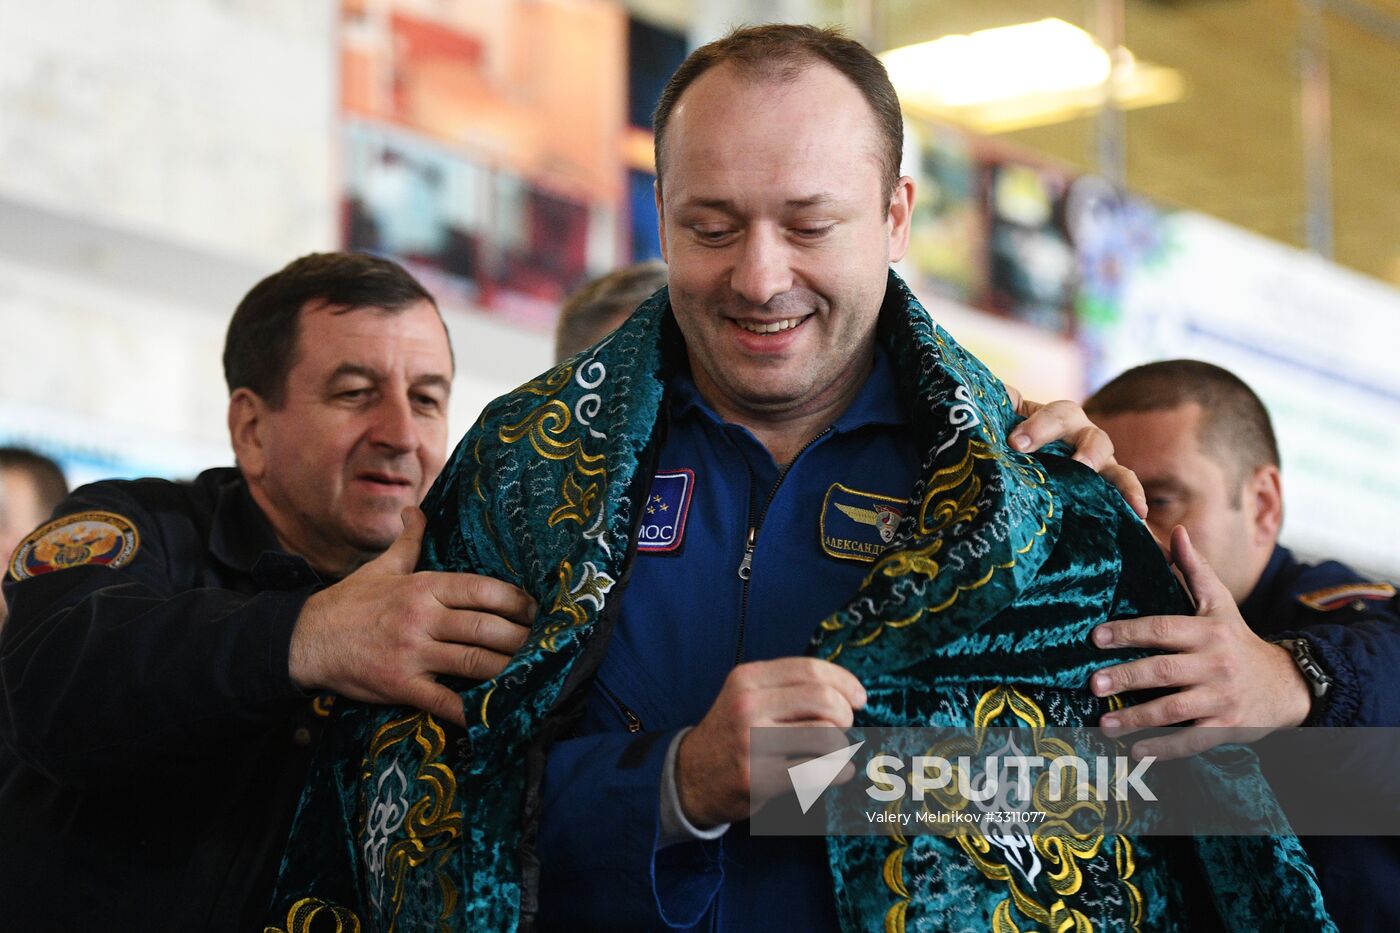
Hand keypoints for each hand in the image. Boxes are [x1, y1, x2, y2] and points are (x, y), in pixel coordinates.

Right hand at [288, 507, 534, 726]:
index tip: (537, 610)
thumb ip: (409, 540)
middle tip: (544, 644)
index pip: (483, 590)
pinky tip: (494, 713)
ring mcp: (412, 653)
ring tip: (531, 672)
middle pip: (486, 627)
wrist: (306, 640)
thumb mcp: (382, 567)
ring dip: (508, 669)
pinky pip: (444, 701)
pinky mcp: (401, 686)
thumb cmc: (350, 602)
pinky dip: (472, 710)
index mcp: (424, 586)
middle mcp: (422, 618)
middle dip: (521, 638)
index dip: (517, 601)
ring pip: (474, 661)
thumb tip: (417, 509)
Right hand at [676, 658, 865, 826]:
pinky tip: (837, 771)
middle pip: (824, 701)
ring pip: (826, 737)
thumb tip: (848, 691)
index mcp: (748, 679)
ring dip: (840, 746)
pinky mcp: (758, 779)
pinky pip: (818, 772)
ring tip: (831, 751)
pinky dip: (838, 772)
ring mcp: (751, 744)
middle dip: (846, 715)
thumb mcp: (748, 695)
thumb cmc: (732, 732)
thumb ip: (789, 687)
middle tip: (844, 727)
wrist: (690, 775)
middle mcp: (748, 706)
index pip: (810, 670)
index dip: (844, 682)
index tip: (859, 698)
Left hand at [1004, 385, 1146, 519]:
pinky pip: (1123, 497)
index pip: (1057, 415)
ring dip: (1123, 483)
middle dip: (1087, 452)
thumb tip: (974, 402)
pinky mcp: (1103, 491)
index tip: (1015, 444)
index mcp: (1059, 418)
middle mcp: (1083, 439)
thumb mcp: (1000, 418)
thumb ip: (992, 406)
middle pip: (1094, 438)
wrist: (1017, 457)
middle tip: (1078, 466)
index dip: (1039, 426)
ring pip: (1116, 469)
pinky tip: (1141, 519)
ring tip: (1129, 501)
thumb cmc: (1009, 436)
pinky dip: (1133, 504)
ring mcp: (1097, 466)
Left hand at [1089, 525, 1310, 758]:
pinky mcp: (1228, 728)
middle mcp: (1215, 664)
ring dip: (1136, 718)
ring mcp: (1222, 699)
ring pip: (1174, 710)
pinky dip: (1164, 749)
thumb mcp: (1221, 604)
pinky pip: (1192, 740)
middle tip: (1093, 684)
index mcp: (1208, 631)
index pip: (1163, 628)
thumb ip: (1195, 570)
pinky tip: (1136, 751)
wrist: (1287, 684)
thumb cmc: (1239, 639)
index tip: (1096, 636)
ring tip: (1104, 724)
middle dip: (1127, 677)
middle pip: (1164, 671)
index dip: (1129, 632)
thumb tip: (1176, 531)